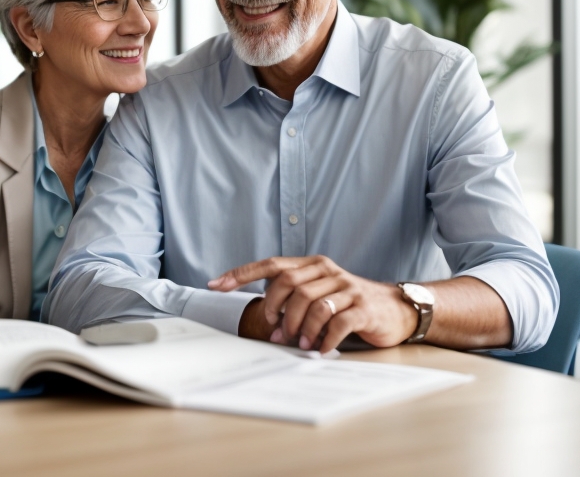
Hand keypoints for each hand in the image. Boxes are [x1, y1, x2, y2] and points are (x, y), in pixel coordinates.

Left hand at [209, 255, 417, 352]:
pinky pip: (337, 322)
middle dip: (276, 310)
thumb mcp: (319, 293)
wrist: (395, 309)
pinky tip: (321, 347)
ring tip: (299, 343)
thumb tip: (267, 320)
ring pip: (312, 303)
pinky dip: (324, 338)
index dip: (241, 274)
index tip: (216, 285)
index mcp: (312, 265)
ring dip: (299, 328)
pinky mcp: (363, 307)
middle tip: (277, 332)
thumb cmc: (349, 303)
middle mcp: (327, 270)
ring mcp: (347, 287)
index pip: (271, 264)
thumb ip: (294, 298)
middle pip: (289, 284)